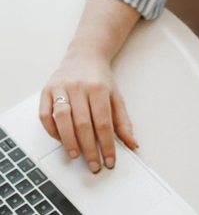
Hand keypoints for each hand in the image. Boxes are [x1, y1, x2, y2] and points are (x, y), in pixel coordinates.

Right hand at [39, 51, 137, 173]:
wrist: (85, 55)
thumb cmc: (101, 79)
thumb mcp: (116, 96)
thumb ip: (123, 121)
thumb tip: (132, 144)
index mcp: (99, 88)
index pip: (104, 122)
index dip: (107, 144)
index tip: (109, 161)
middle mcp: (79, 87)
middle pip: (83, 123)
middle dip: (89, 148)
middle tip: (94, 165)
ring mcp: (61, 88)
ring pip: (63, 119)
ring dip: (69, 142)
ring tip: (77, 156)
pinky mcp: (47, 90)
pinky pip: (45, 115)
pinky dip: (51, 130)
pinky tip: (60, 140)